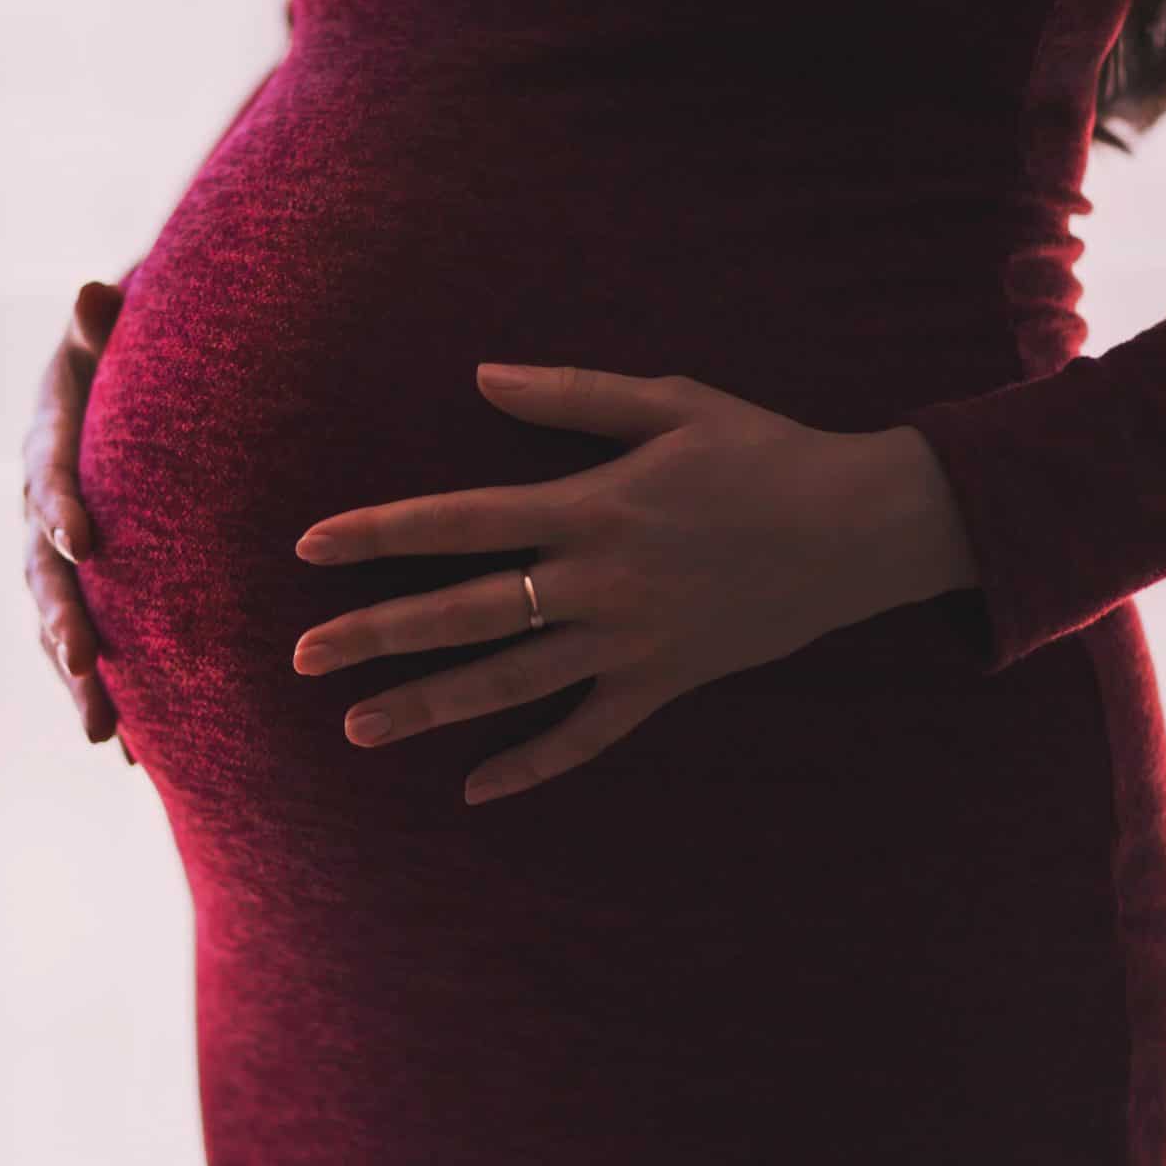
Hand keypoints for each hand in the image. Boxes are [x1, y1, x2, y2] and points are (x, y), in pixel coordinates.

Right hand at [21, 278, 139, 765]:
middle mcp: (40, 511)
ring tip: (105, 733)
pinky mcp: (86, 592)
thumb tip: (93, 290)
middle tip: (85, 663)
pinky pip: (91, 651)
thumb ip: (103, 323)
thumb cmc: (128, 352)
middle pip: (44, 572)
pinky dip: (111, 696)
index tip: (81, 539)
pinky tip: (137, 755)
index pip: (47, 474)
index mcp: (47, 443)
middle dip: (64, 620)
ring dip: (79, 681)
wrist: (128, 388)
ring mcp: (57, 559)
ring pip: (59, 626)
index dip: (58, 505)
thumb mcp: (114, 330)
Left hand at [289, 363, 976, 805]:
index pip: (457, 522)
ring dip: (431, 707)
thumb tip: (480, 376)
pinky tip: (476, 789)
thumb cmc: (763, 452)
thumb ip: (570, 396)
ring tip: (358, 726)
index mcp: (588, 507)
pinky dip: (534, 765)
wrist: (863, 527)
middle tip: (302, 656)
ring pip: (510, 684)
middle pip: (464, 615)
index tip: (309, 547)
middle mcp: (597, 582)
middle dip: (377, 634)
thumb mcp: (670, 401)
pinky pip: (589, 736)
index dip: (379, 533)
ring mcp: (630, 642)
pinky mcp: (665, 683)